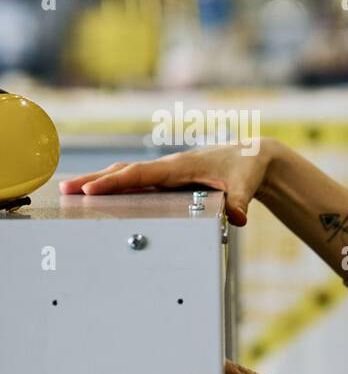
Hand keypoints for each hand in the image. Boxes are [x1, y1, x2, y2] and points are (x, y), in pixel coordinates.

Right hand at [58, 140, 283, 226]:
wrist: (255, 154)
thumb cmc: (248, 166)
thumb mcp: (246, 184)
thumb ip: (240, 201)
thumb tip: (237, 218)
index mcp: (181, 165)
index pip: (141, 175)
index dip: (115, 183)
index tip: (91, 191)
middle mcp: (170, 166)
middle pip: (125, 172)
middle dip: (95, 180)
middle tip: (65, 189)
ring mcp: (168, 171)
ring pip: (127, 174)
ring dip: (100, 180)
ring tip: (71, 190)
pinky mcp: (170, 177)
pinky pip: (137, 179)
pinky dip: (116, 183)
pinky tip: (101, 192)